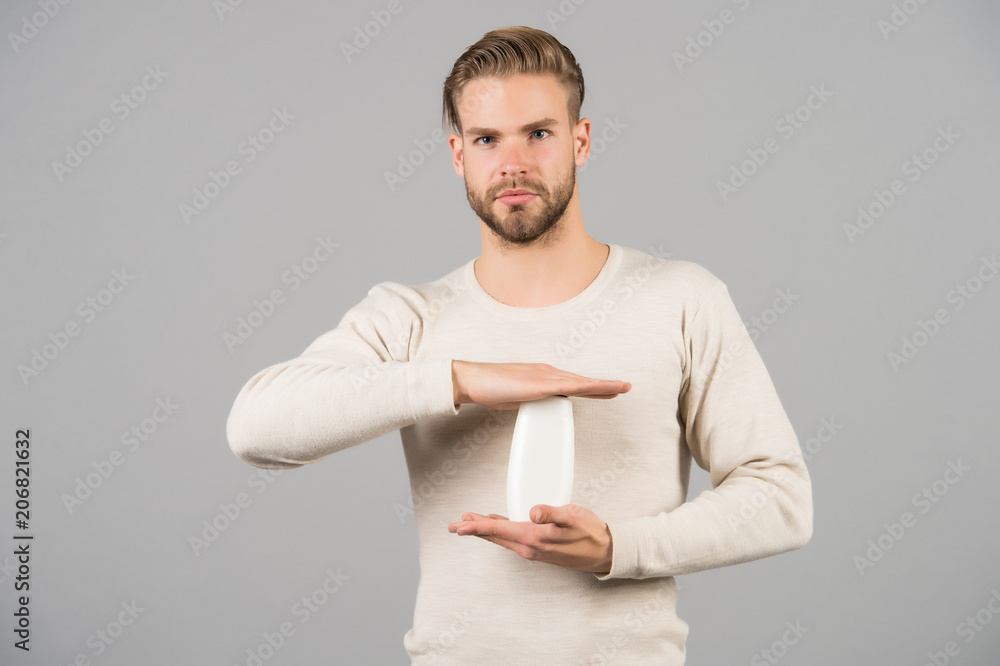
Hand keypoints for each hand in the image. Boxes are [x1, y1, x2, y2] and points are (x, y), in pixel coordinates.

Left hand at [447, 504, 612, 574]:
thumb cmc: (590, 533)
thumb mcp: (573, 518)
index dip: (477, 526)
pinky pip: (513, 540)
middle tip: (455, 526)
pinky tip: (499, 525)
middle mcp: (529, 548)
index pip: (498, 530)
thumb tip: (533, 512)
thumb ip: (552, 513)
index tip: (459, 526)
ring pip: (503, 539)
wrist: (605, 553)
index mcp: (533, 538)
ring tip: (470, 523)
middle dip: (474, 530)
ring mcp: (534, 551)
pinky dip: (501, 532)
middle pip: (495, 536)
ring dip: (486, 531)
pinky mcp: (540, 549)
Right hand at [452, 360, 630, 409]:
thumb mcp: (516, 398)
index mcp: (541, 376)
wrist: (473, 380)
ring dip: (603, 385)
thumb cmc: (490, 388)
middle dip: (603, 385)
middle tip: (623, 387)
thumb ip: (531, 402)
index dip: (591, 387)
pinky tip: (604, 388)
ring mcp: (546, 376)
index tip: (607, 390)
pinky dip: (591, 387)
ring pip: (582, 382)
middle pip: (581, 381)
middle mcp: (547, 372)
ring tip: (622, 387)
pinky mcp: (542, 383)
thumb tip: (540, 409)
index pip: (572, 383)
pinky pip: (573, 386)